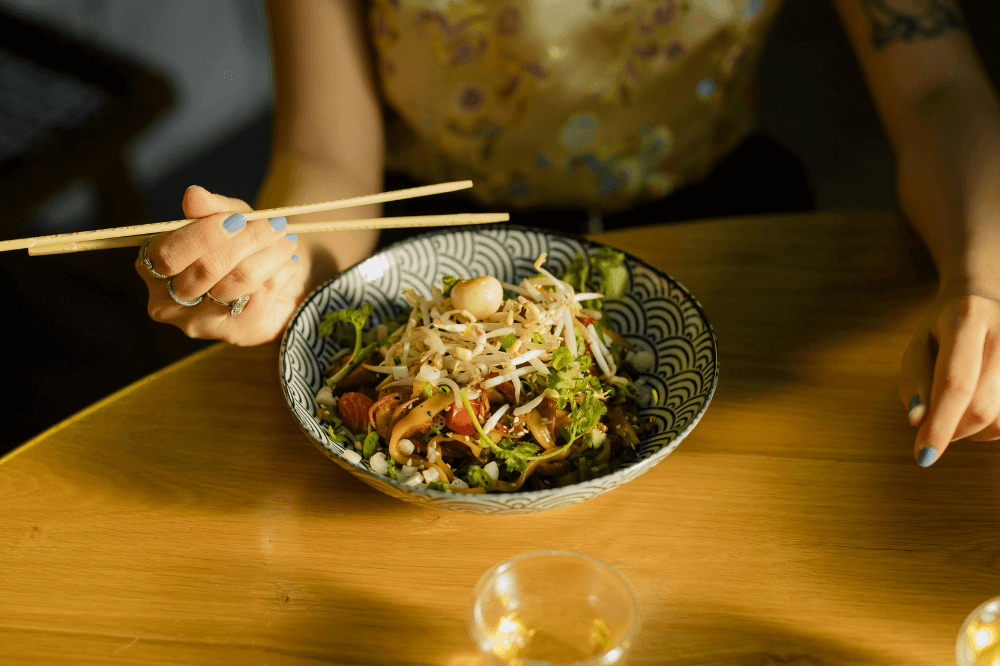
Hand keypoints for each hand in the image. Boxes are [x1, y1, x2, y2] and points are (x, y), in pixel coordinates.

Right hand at [136, 186, 302, 345]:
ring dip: (270, 255)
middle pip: (206, 269)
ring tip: (286, 241)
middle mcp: (167, 302)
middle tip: (276, 225)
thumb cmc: (242, 245)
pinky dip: (280, 274)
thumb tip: (193, 195)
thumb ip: (211, 208)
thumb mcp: (230, 218)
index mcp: (153, 267)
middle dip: (247, 241)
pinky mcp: (234, 334)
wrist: (277, 279)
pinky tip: (288, 264)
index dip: (206, 234)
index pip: (169, 254)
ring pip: (236, 282)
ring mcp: (199, 323)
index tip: (240, 219)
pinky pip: (260, 298)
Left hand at [899, 291, 999, 465]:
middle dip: (953, 429)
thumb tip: (918, 420)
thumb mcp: (919, 346)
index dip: (940, 424)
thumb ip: (915, 382)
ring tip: (960, 406)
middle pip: (982, 406)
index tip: (923, 458)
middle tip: (935, 426)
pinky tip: (982, 404)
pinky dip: (993, 426)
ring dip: (974, 430)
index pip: (955, 382)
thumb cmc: (944, 330)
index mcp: (968, 318)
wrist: (989, 298)